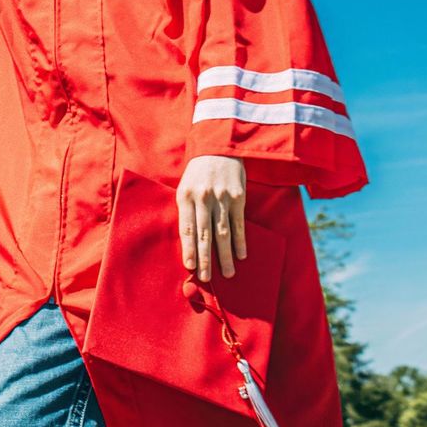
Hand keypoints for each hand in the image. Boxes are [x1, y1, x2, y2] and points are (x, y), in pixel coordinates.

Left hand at [176, 155, 246, 280]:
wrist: (218, 148)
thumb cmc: (198, 172)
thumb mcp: (185, 186)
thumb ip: (186, 209)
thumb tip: (188, 239)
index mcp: (185, 196)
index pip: (186, 228)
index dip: (189, 248)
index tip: (190, 266)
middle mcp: (203, 198)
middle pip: (204, 234)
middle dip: (205, 258)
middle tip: (207, 278)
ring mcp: (221, 198)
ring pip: (222, 232)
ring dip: (225, 255)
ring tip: (228, 273)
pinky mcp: (237, 197)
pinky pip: (239, 223)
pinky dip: (240, 241)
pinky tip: (241, 254)